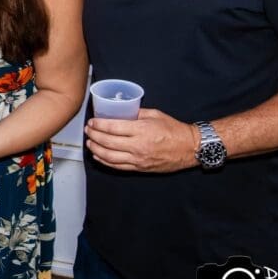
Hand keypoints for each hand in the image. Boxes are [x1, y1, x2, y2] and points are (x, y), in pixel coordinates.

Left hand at [84, 108, 198, 172]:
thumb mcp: (155, 114)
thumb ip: (137, 113)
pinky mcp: (140, 168)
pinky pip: (118, 167)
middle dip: (94, 136)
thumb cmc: (174, 129)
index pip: (112, 127)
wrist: (189, 148)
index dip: (99, 125)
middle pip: (107, 142)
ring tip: (90, 143)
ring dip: (96, 150)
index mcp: (141, 130)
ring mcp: (138, 159)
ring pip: (109, 157)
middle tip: (88, 131)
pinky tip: (99, 156)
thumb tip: (122, 111)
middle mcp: (138, 146)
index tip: (92, 122)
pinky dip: (105, 161)